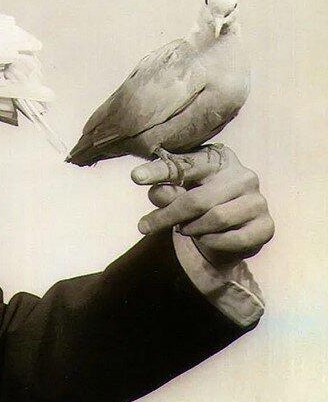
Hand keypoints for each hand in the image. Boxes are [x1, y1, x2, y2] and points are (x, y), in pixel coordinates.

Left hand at [131, 146, 273, 268]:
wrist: (229, 232)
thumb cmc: (198, 204)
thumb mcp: (177, 194)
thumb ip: (166, 192)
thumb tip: (158, 191)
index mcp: (219, 159)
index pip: (186, 164)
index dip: (160, 171)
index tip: (135, 177)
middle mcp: (243, 175)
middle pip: (197, 199)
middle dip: (168, 216)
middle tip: (145, 226)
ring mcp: (258, 201)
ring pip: (215, 219)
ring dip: (192, 229)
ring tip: (184, 229)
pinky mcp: (266, 226)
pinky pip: (233, 239)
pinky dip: (212, 242)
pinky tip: (204, 238)